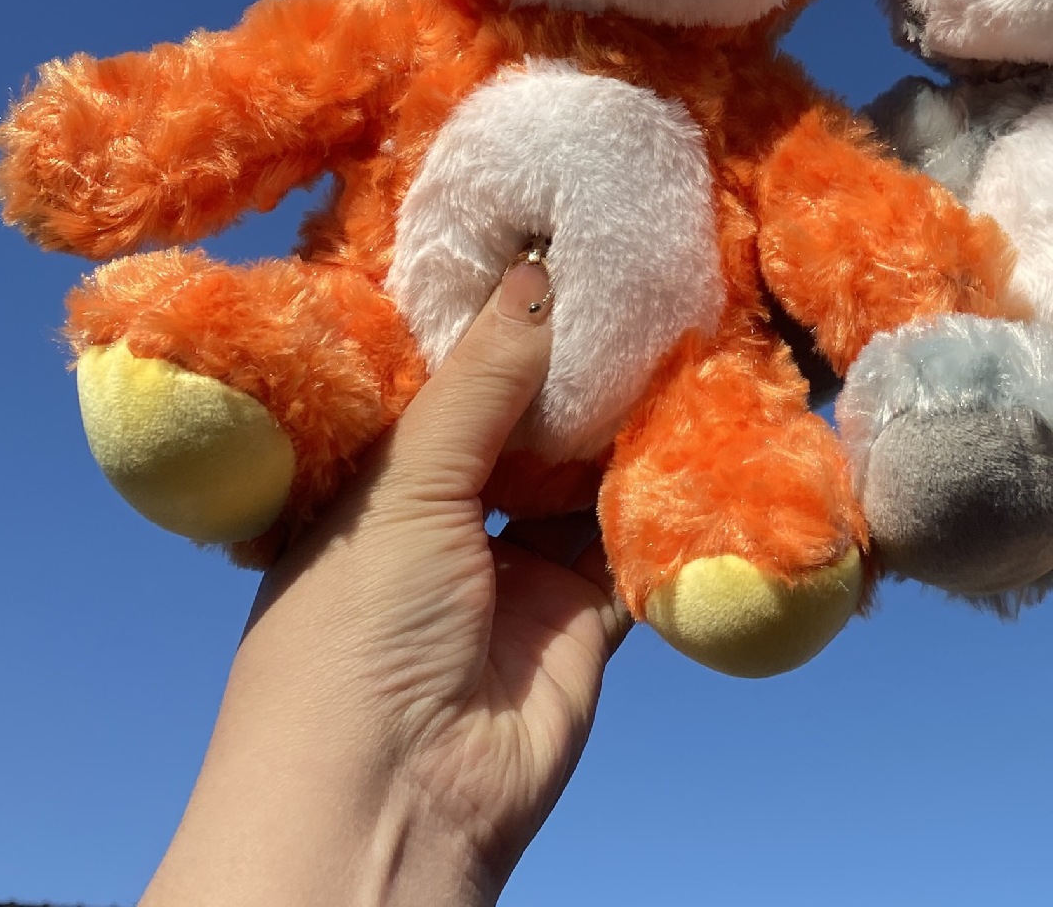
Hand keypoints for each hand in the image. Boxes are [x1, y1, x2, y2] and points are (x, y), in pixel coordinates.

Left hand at [143, 256, 627, 906]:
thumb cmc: (351, 640)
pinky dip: (664, 491)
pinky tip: (702, 419)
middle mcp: (443, 517)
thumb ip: (482, 380)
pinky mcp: (583, 618)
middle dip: (572, 361)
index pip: (439, 376)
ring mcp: (514, 569)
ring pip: (581, 472)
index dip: (488, 314)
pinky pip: (632, 539)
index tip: (545, 235)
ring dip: (624, 417)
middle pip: (521, 419)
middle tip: (634, 271)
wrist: (388, 817)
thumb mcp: (404, 488)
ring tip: (679, 322)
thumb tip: (537, 269)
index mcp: (374, 481)